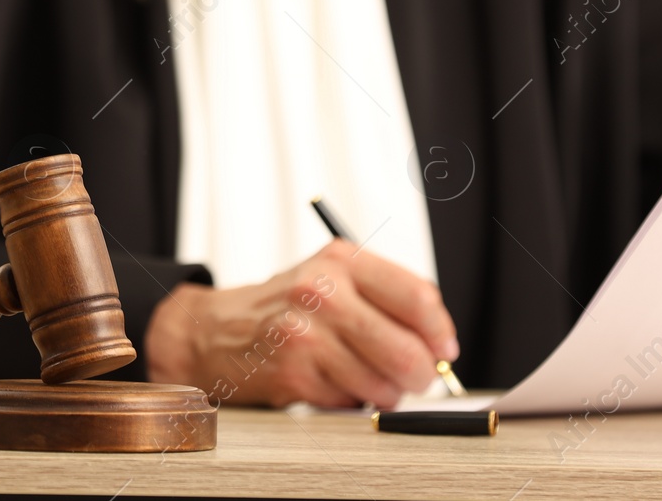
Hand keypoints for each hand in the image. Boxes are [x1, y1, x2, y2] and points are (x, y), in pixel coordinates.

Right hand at [144, 239, 457, 408]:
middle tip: (419, 378)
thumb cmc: (284, 305)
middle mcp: (323, 292)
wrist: (216, 329)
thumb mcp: (333, 276)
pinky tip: (333, 382)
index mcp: (342, 260)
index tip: (444, 348)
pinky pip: (350, 401)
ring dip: (386, 392)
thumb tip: (438, 339)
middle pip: (406, 348)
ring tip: (369, 380)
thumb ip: (385, 296)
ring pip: (382, 383)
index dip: (439, 331)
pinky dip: (351, 400)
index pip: (417, 296)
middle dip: (421, 374)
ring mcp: (307, 334)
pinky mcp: (294, 373)